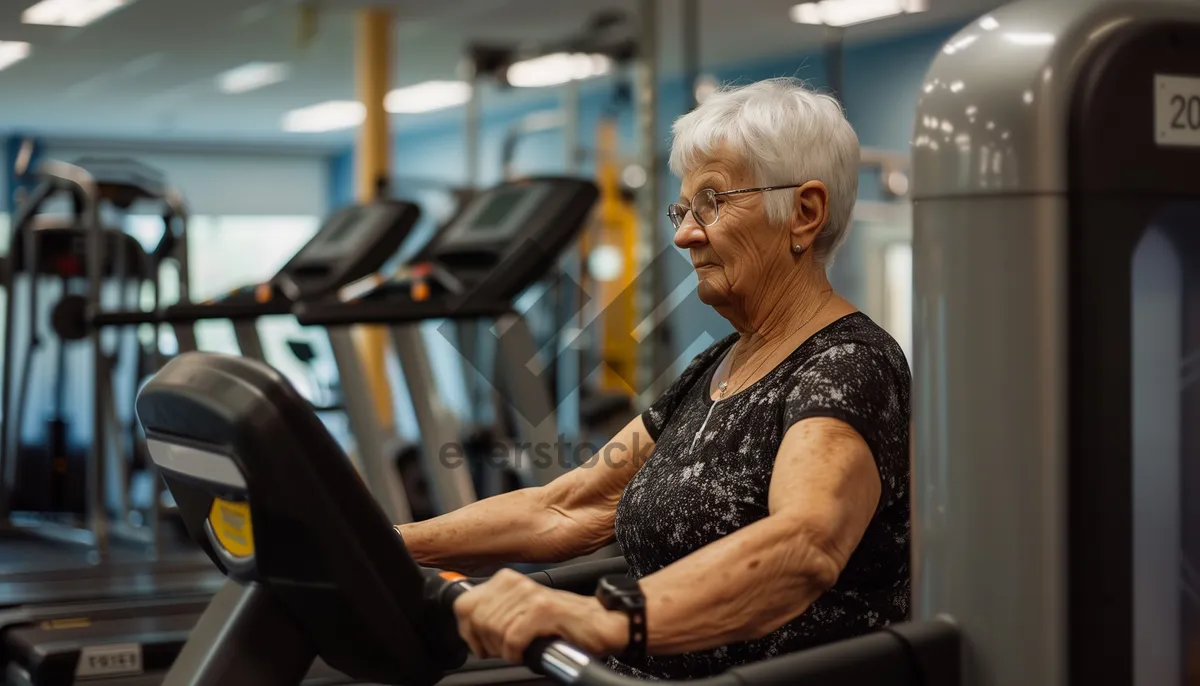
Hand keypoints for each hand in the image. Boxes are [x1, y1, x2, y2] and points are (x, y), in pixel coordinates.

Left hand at [452, 568, 628, 663]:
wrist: (599, 624)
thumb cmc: (561, 623)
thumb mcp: (520, 612)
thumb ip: (494, 613)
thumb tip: (467, 626)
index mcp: (505, 581)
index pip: (463, 604)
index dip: (468, 631)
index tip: (480, 643)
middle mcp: (516, 583)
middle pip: (477, 620)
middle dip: (487, 643)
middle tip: (504, 650)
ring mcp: (531, 595)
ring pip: (494, 629)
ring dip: (504, 649)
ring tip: (519, 649)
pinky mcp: (545, 610)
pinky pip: (513, 638)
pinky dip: (516, 652)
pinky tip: (526, 652)